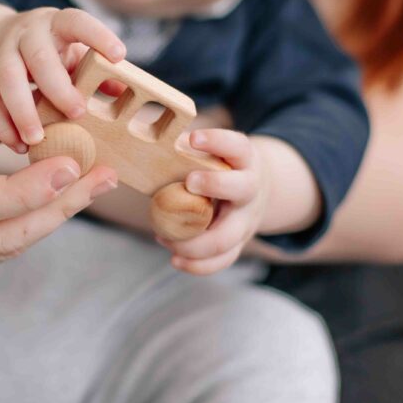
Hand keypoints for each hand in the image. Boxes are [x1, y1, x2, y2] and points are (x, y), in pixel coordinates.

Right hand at [0, 7, 125, 152]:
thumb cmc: (44, 51)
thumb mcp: (70, 51)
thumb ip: (94, 70)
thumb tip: (123, 92)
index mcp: (56, 24)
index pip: (78, 22)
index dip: (98, 36)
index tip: (118, 55)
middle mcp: (27, 33)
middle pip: (39, 56)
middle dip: (57, 87)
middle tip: (76, 114)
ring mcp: (1, 52)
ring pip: (8, 78)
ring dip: (23, 111)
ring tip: (36, 139)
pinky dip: (1, 124)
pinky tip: (17, 144)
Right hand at [0, 99, 117, 290]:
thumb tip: (53, 118)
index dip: (24, 191)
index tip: (72, 166)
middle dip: (57, 207)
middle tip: (102, 176)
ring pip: (5, 249)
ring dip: (54, 215)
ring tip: (96, 181)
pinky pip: (0, 253)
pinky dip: (33, 224)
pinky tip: (61, 198)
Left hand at [155, 129, 269, 275]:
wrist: (256, 192)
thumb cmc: (221, 168)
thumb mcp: (215, 153)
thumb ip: (187, 152)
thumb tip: (146, 143)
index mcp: (244, 160)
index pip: (237, 146)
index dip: (218, 141)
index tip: (193, 138)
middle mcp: (251, 190)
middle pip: (242, 189)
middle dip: (215, 185)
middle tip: (189, 182)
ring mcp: (247, 220)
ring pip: (229, 236)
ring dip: (196, 241)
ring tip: (165, 237)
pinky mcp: (240, 243)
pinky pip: (223, 259)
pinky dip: (198, 264)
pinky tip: (175, 259)